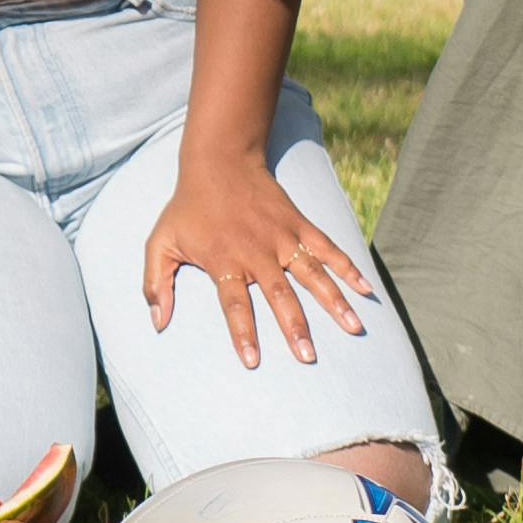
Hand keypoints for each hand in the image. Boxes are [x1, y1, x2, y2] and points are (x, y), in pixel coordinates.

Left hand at [137, 152, 372, 369]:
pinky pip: (328, 248)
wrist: (219, 161)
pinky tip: (366, 290)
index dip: (243, 333)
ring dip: (334, 302)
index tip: (253, 361)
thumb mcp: (160, 242)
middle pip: (279, 295)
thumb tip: (157, 322)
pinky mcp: (299, 225)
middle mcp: (257, 252)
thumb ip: (155, 283)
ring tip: (353, 328)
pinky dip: (349, 268)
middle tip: (308, 357)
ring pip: (312, 274)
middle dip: (295, 327)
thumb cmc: (188, 207)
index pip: (234, 304)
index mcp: (225, 261)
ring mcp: (282, 238)